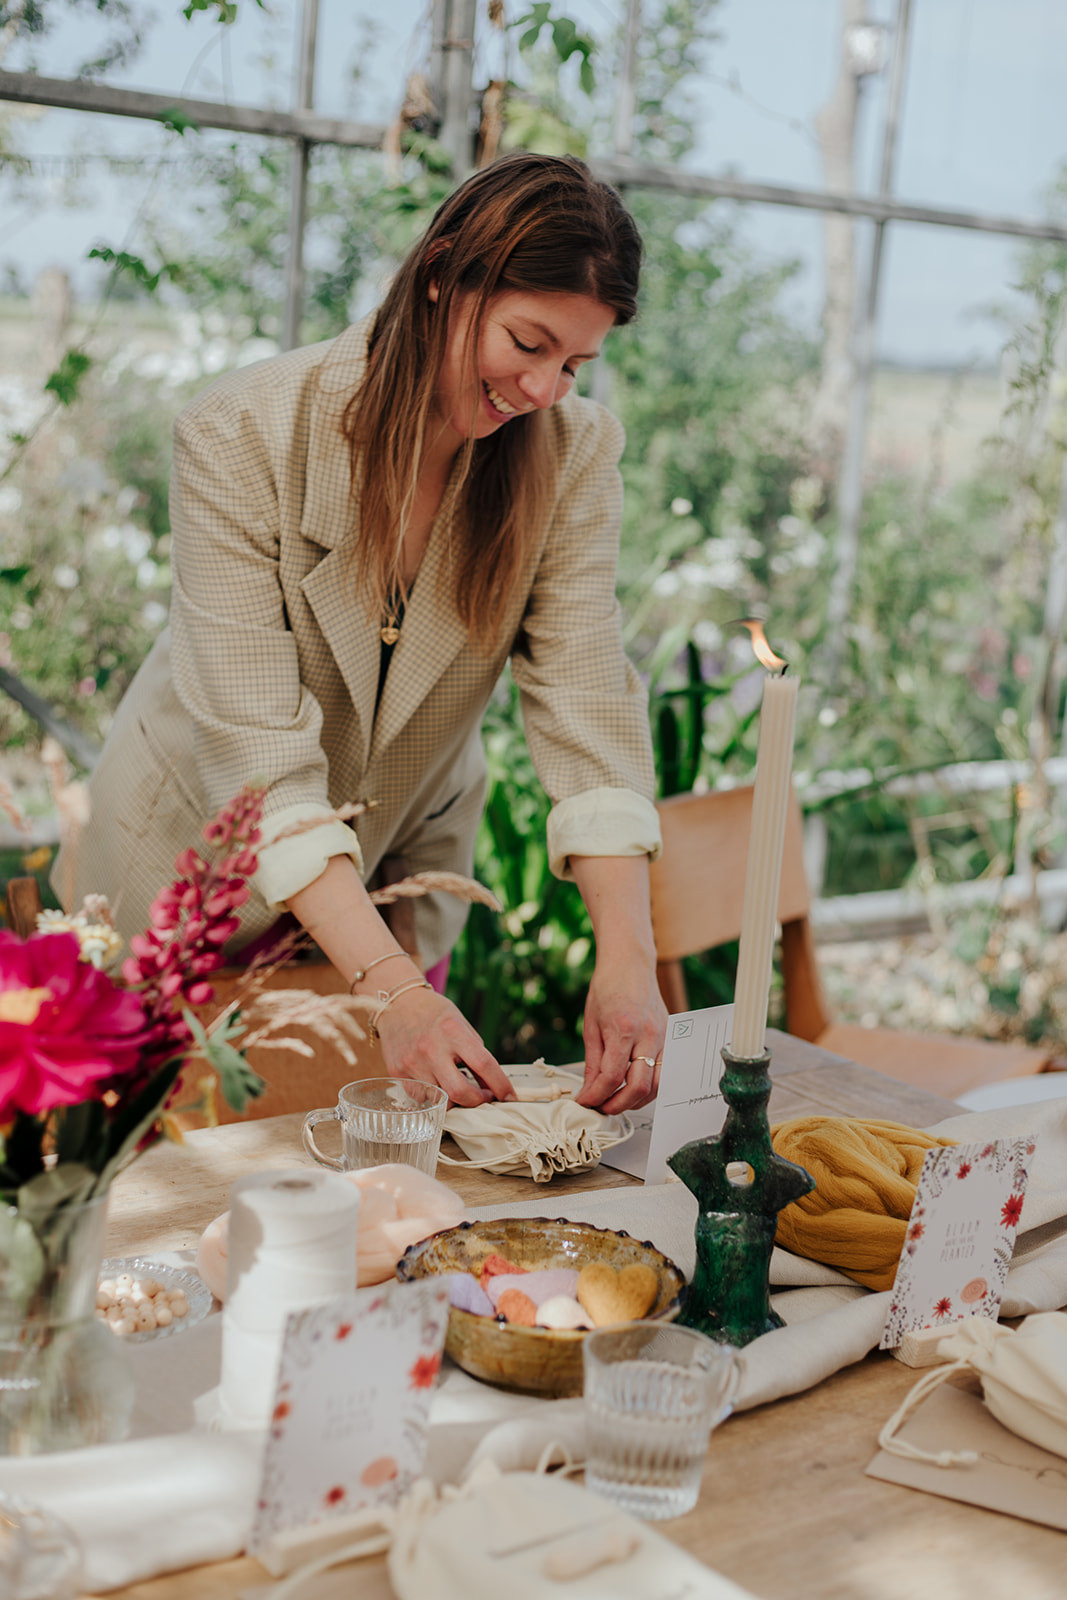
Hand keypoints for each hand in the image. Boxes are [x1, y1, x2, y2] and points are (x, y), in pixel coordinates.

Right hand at [374, 986, 514, 1107]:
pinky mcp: (398, 1072)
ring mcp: (412, 1063)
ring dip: (455, 1100)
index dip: (501, 1084)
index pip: (483, 1064)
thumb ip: (476, 1053)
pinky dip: (433, 1096)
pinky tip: (436, 1084)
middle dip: (477, 1100)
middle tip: (483, 1096)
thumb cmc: (434, 1013)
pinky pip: (421, 1098)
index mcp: (452, 1031)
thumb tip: (491, 1084)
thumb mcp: (461, 1024)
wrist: (397, 1004)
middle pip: (460, 1092)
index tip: (510, 1096)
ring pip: (440, 1100)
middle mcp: (431, 1049)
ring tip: (458, 1087)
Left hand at [576, 953, 666, 1114]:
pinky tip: (634, 1087)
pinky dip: (650, 1086)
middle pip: (638, 1087)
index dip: (595, 1096)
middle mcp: (647, 1035)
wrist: (630, 964)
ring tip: (617, 1100)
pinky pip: (664, 1072)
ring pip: (657, 1085)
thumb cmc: (608, 987)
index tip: (585, 1102)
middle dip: (618, 1105)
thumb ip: (592, 1062)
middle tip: (602, 1108)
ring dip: (636, 1100)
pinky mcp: (670, 1038)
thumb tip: (590, 1091)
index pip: (611, 1077)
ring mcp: (662, 1037)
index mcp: (623, 1029)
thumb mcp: (590, 1025)